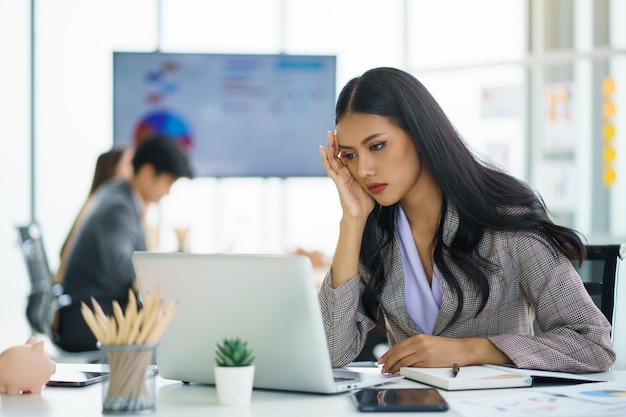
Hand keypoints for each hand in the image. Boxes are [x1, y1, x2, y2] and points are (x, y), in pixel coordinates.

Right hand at [319, 131, 374, 220]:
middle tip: (334, 130)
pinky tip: (323, 149)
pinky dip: (325, 158)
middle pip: (336, 155)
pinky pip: (329, 168)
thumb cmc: (365, 203)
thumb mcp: (371, 184)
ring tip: (329, 135)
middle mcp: (343, 174)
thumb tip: (385, 167)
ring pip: (332, 159)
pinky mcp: (338, 181)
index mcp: (350, 174)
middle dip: (335, 143)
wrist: (359, 216)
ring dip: (330, 146)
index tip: (346, 134)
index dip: (344, 146)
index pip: (344, 156)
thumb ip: (373, 176)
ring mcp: (339, 177)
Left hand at [377, 334, 509, 374]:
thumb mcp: (429, 343)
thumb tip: (402, 356)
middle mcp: (419, 343)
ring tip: (388, 371)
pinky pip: (411, 365)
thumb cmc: (447, 348)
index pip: (398, 346)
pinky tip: (398, 372)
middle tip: (382, 367)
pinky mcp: (428, 360)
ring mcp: (423, 351)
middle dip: (387, 360)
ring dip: (392, 366)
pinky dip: (402, 369)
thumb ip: (416, 347)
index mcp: (419, 338)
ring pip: (402, 359)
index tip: (382, 359)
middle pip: (397, 352)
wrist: (462, 350)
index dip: (388, 353)